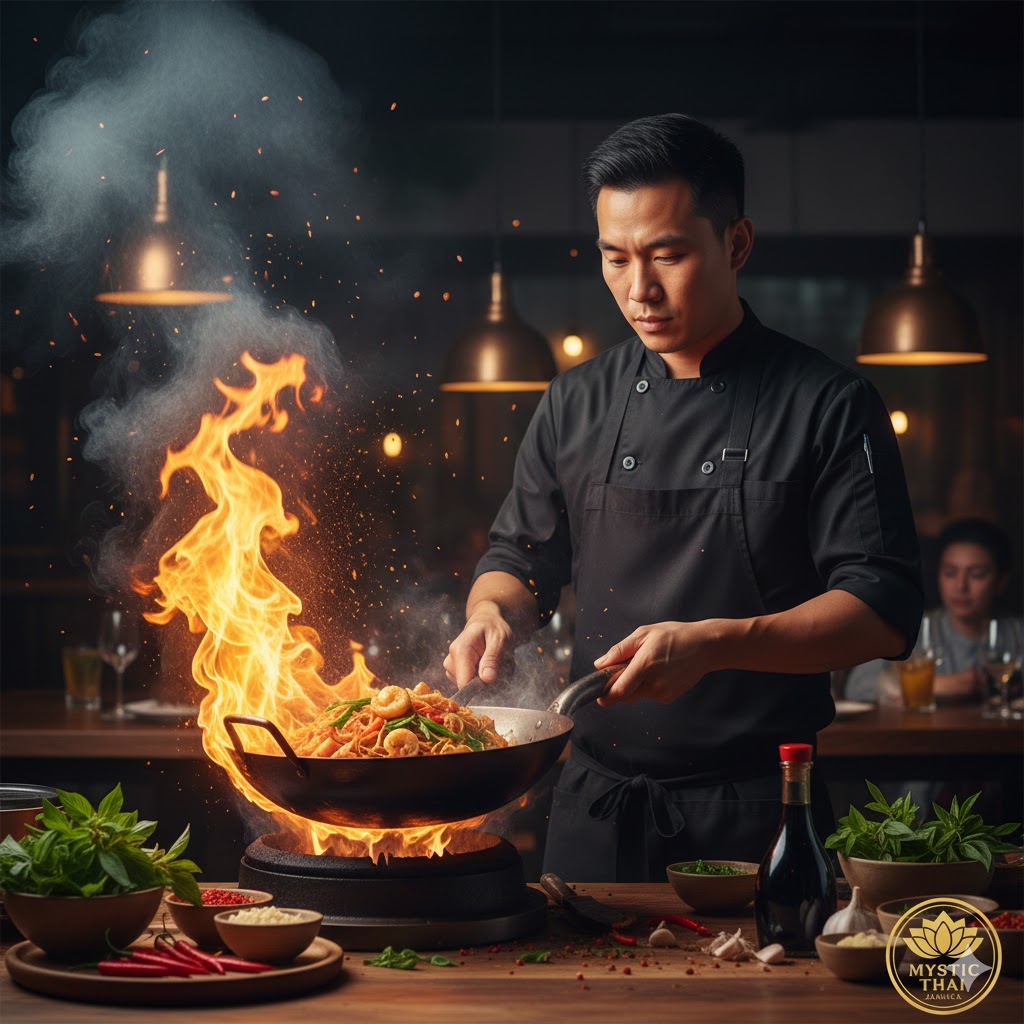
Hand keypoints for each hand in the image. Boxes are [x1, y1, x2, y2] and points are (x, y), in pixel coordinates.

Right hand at [443, 601, 514, 688]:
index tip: (491, 680)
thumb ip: (492, 659)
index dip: (478, 687)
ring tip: (490, 663)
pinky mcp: (454, 668)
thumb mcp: (499, 639)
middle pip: (465, 685)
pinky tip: (484, 665)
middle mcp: (452, 657)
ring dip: (480, 680)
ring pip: (465, 684)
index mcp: (461, 649)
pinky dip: (476, 678)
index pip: (463, 681)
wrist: (486, 620)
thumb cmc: (494, 627)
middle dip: (482, 682)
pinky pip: (465, 681)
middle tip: (496, 666)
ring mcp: (451, 663)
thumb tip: (487, 679)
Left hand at [593, 621, 714, 705]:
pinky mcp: (669, 697)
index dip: (605, 695)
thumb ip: (620, 650)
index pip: (619, 691)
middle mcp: (654, 683)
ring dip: (634, 685)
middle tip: (621, 672)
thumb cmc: (675, 636)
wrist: (705, 646)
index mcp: (645, 665)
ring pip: (637, 695)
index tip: (598, 694)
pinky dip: (647, 686)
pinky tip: (659, 671)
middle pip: (625, 696)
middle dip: (617, 688)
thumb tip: (600, 664)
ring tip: (647, 665)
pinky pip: (650, 695)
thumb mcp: (644, 634)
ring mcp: (663, 692)